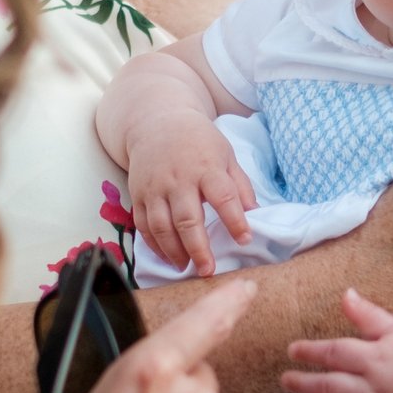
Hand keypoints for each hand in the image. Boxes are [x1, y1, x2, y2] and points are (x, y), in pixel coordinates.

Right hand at [126, 117, 257, 276]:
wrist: (157, 122)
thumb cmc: (199, 142)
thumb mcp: (226, 155)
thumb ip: (240, 185)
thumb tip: (255, 213)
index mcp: (206, 167)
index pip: (223, 196)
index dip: (235, 220)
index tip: (245, 239)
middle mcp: (178, 179)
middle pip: (187, 219)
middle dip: (199, 248)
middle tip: (209, 270)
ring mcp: (155, 188)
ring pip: (162, 226)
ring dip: (174, 251)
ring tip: (187, 268)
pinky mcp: (137, 194)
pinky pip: (143, 225)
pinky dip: (154, 245)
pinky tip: (168, 257)